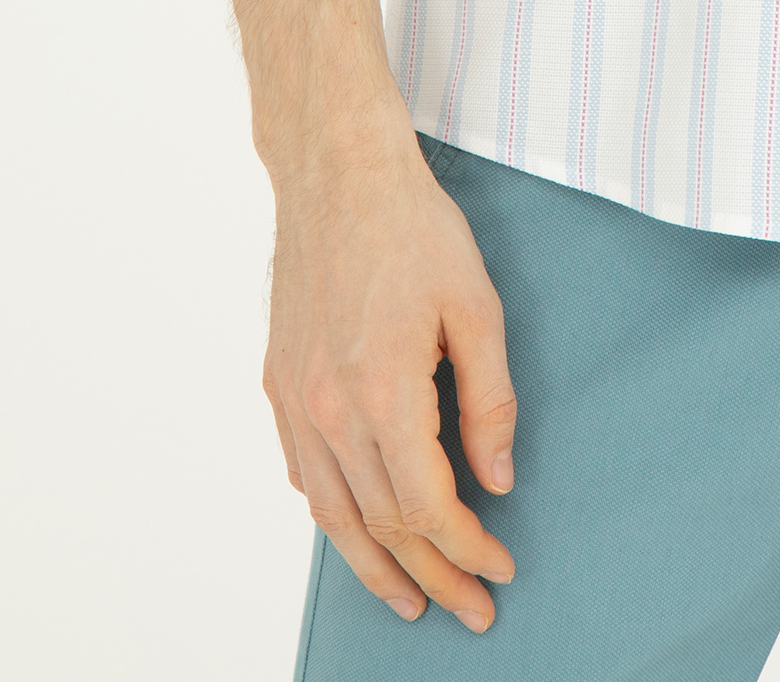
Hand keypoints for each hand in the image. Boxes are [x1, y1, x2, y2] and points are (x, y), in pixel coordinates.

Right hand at [262, 105, 518, 628]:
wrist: (337, 171)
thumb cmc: (413, 226)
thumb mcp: (478, 306)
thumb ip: (490, 400)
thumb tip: (498, 478)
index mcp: (383, 392)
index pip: (427, 508)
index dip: (467, 549)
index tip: (500, 567)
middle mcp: (329, 408)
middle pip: (383, 525)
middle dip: (434, 574)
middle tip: (472, 607)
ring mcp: (296, 399)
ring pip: (334, 515)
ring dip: (375, 568)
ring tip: (411, 601)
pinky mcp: (279, 382)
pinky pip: (304, 473)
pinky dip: (333, 516)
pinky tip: (357, 532)